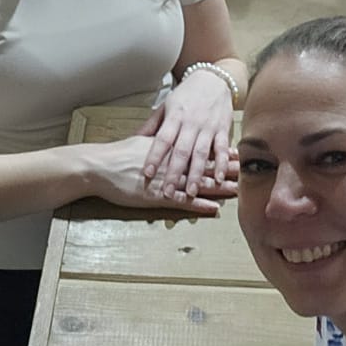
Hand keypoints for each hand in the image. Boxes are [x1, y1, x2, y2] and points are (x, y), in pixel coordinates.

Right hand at [85, 134, 235, 215]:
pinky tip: (213, 209)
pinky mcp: (156, 197)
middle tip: (246, 171)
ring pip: (197, 183)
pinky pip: (182, 202)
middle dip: (225, 169)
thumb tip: (169, 137)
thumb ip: (159, 140)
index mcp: (169, 148)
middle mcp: (171, 163)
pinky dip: (198, 205)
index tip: (235, 151)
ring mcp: (165, 181)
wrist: (99, 166)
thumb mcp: (142, 141)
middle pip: (203, 165)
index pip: (197, 148)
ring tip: (237, 191)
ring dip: (218, 188)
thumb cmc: (118, 155)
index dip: (217, 151)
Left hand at [139, 68, 236, 198]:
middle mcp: (191, 123)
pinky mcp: (223, 129)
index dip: (154, 156)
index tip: (147, 173)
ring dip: (196, 174)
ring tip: (191, 192)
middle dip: (174, 173)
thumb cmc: (187, 94)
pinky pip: (223, 149)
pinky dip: (222, 164)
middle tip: (168, 192)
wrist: (214, 79)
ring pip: (202, 153)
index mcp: (175, 117)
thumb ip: (152, 125)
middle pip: (181, 151)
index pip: (162, 139)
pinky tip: (218, 178)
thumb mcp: (166, 105)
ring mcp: (208, 127)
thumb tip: (134, 139)